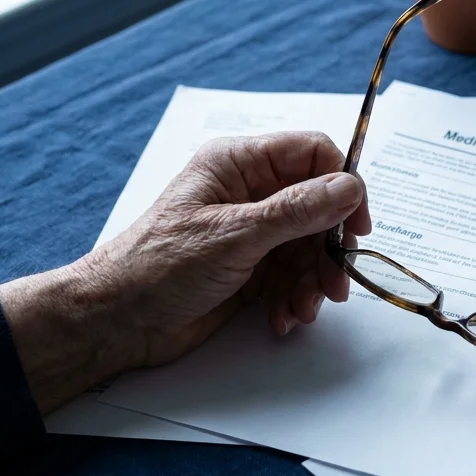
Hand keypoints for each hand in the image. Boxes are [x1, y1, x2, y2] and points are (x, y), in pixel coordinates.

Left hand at [0, 132, 370, 412]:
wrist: (117, 321)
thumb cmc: (158, 266)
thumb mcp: (235, 235)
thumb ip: (297, 211)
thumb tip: (349, 187)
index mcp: (239, 164)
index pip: (312, 154)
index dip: (343, 185)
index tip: (357, 226)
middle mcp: (249, 193)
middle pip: (319, 208)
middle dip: (329, 249)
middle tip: (335, 284)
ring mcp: (251, 233)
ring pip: (309, 249)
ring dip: (312, 283)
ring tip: (302, 310)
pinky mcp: (249, 270)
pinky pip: (292, 279)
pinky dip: (294, 300)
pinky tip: (281, 319)